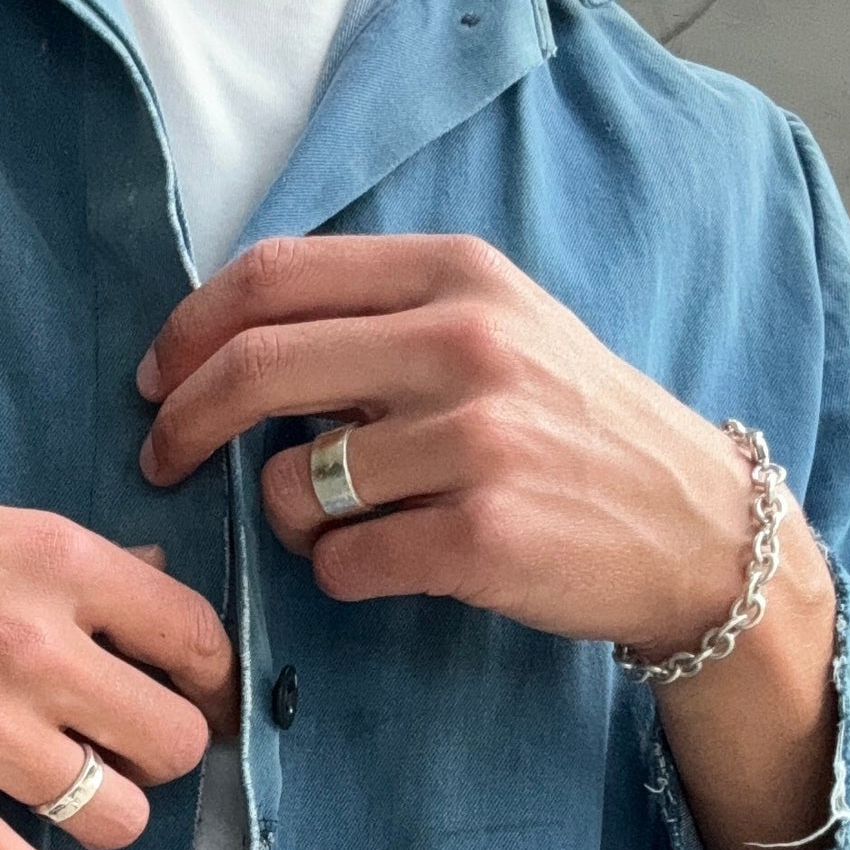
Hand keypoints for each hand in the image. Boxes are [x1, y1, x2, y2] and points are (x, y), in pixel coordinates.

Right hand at [0, 466, 238, 849]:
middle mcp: (34, 652)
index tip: (194, 697)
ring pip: (118, 818)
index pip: (195, 636)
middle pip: (173, 742)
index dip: (207, 677)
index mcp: (54, 564)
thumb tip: (144, 579)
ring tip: (68, 800)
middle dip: (159, 751)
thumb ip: (60, 559)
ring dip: (104, 817)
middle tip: (120, 749)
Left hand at [135, 231, 776, 657]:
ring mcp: (475, 441)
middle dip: (182, 423)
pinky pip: (339, 564)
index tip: (156, 379)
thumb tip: (227, 345)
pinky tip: (392, 563)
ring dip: (287, 520)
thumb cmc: (568, 428)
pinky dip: (339, 574)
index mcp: (455, 275)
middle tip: (161, 462)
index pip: (274, 275)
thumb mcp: (494, 329)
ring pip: (292, 485)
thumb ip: (377, 318)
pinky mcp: (480, 537)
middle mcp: (465, 343)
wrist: (693, 524)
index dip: (188, 330)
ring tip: (344, 524)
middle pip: (256, 367)